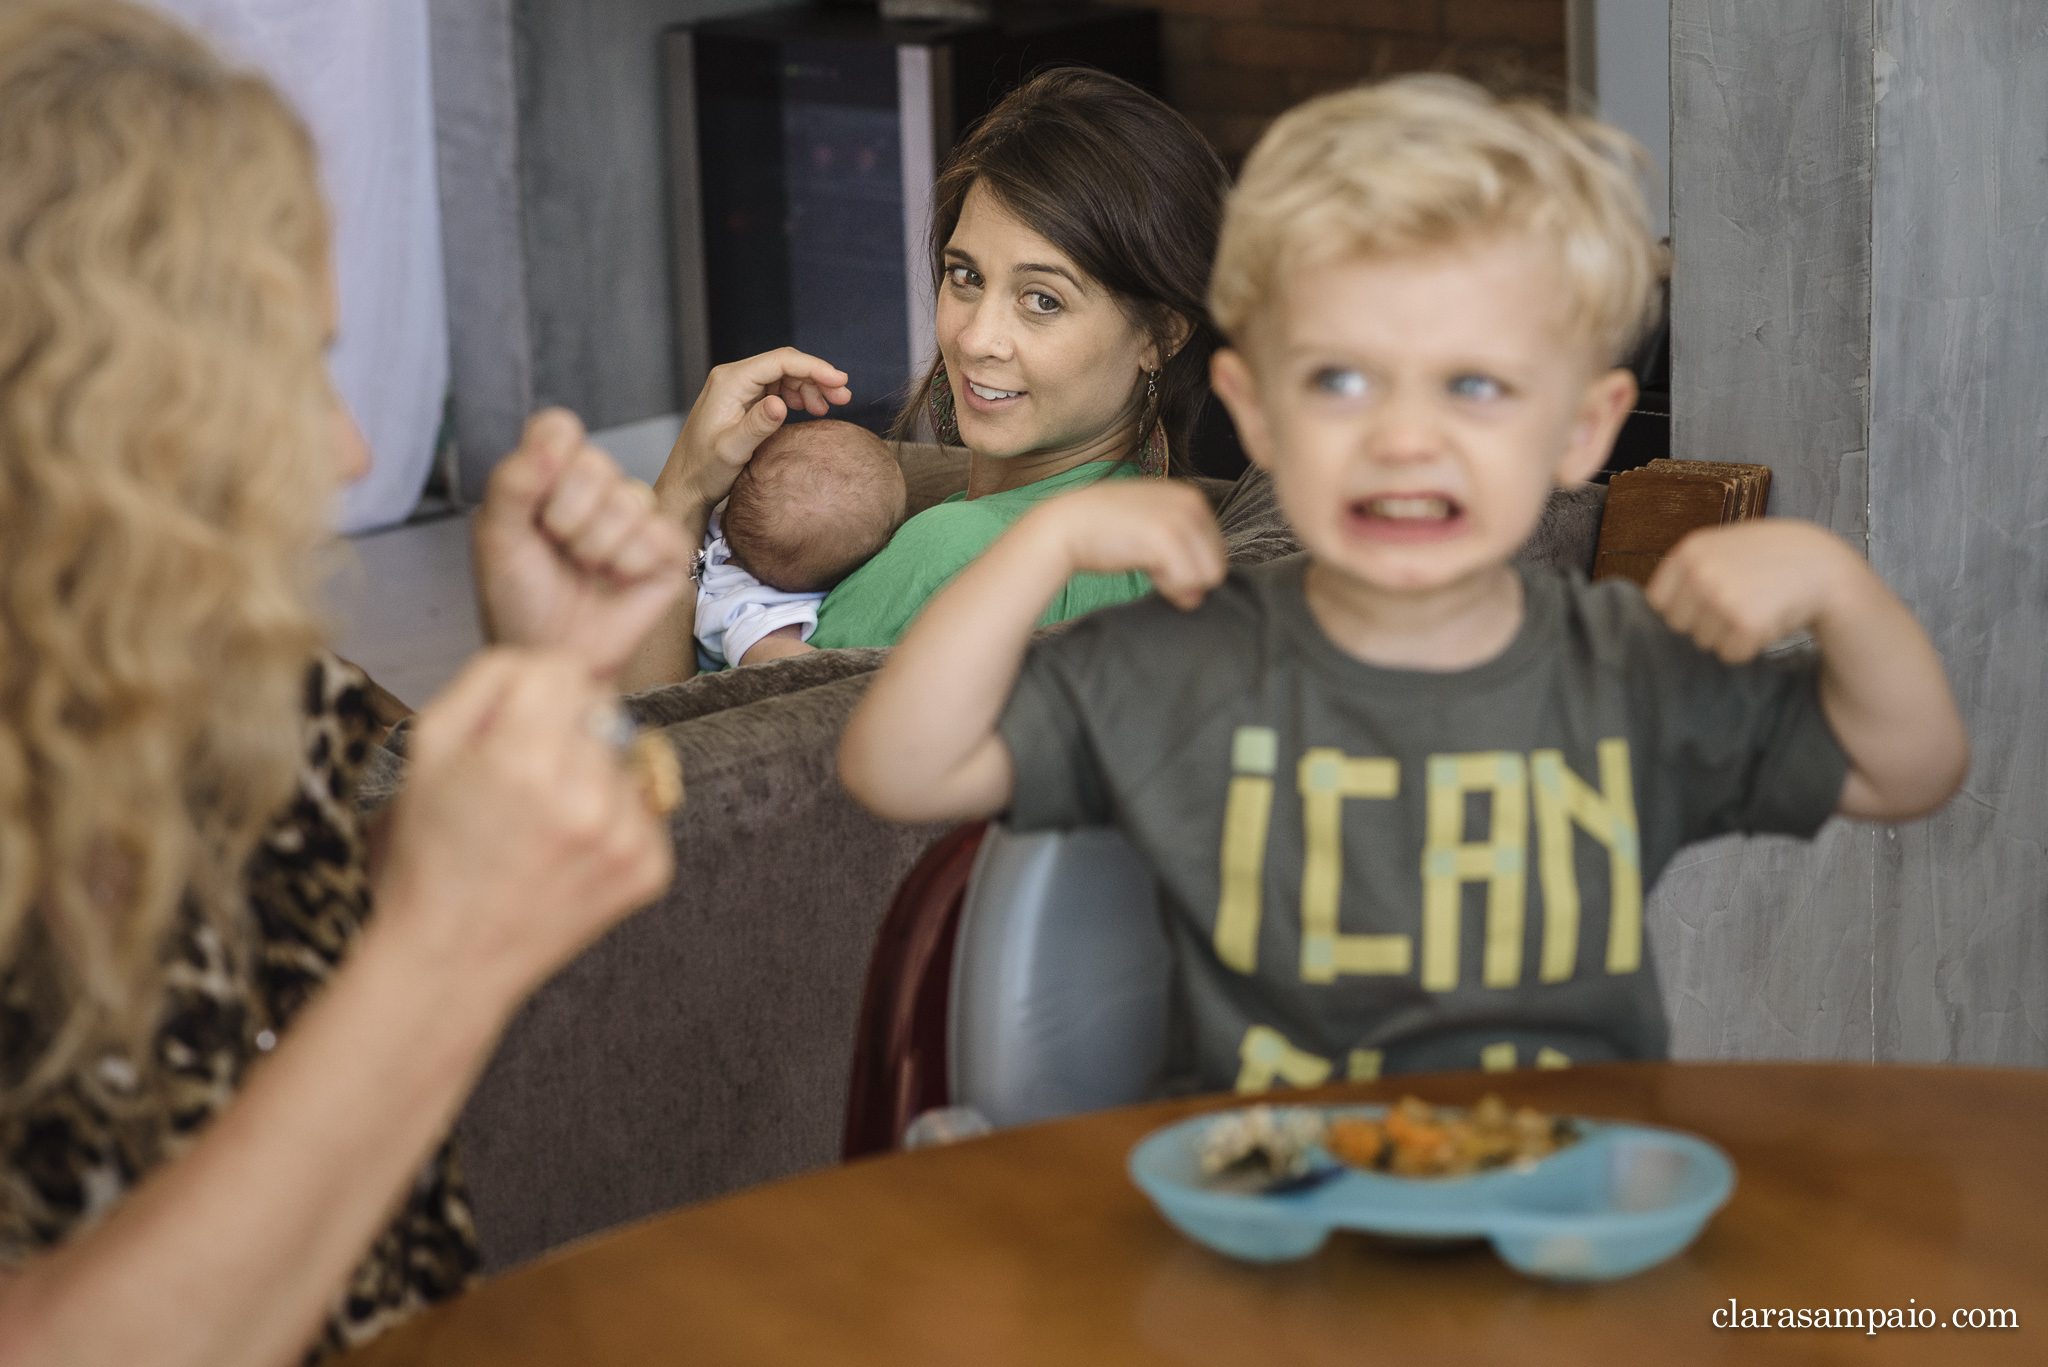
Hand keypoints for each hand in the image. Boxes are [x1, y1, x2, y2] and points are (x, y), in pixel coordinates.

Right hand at [376, 649, 674, 1007]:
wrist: (454, 960)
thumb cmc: (432, 850)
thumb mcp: (427, 748)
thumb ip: (489, 681)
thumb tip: (548, 660)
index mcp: (524, 758)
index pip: (566, 669)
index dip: (536, 692)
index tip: (516, 726)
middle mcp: (586, 794)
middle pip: (602, 709)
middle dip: (567, 732)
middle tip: (525, 785)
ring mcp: (627, 836)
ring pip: (626, 757)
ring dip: (594, 776)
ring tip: (546, 825)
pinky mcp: (652, 868)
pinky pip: (644, 808)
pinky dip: (614, 821)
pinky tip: (570, 854)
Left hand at [473, 409, 689, 679]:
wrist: (549, 653)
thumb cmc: (519, 599)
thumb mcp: (496, 539)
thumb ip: (512, 483)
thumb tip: (547, 444)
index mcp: (550, 476)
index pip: (559, 428)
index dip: (549, 459)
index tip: (534, 504)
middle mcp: (596, 491)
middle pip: (598, 464)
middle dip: (569, 516)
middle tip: (557, 548)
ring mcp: (635, 520)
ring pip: (631, 500)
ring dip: (597, 547)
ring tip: (584, 571)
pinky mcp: (667, 552)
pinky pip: (661, 534)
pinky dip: (630, 565)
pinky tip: (615, 581)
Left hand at [657, 348, 851, 512]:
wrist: (685, 485)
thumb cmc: (704, 471)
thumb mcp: (732, 451)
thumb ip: (757, 426)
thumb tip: (781, 403)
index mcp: (730, 382)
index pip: (780, 361)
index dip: (814, 368)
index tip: (841, 381)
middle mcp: (732, 378)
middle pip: (784, 365)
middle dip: (817, 377)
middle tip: (844, 397)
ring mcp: (737, 389)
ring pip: (783, 376)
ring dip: (809, 387)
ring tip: (830, 408)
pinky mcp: (742, 401)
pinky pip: (775, 388)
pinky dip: (797, 396)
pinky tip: (810, 410)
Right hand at [1023, 479, 1228, 608]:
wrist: (1064, 525)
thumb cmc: (1101, 532)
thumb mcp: (1149, 536)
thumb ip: (1179, 560)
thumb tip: (1197, 599)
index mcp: (1192, 497)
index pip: (1217, 551)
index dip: (1187, 566)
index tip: (1154, 557)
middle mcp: (1193, 502)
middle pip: (1217, 566)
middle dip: (1186, 576)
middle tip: (1148, 562)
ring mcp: (1182, 519)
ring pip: (1208, 576)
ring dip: (1176, 582)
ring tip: (1144, 562)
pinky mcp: (1168, 537)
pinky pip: (1189, 582)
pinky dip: (1166, 585)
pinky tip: (1141, 566)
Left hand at [1645, 518, 1860, 662]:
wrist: (1823, 565)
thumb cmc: (1769, 558)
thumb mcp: (1723, 546)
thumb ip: (1689, 569)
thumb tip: (1654, 608)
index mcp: (1689, 551)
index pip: (1659, 603)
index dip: (1684, 607)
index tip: (1708, 601)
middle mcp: (1700, 572)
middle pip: (1680, 626)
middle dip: (1706, 622)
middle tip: (1740, 602)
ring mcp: (1722, 598)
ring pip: (1704, 643)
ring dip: (1729, 634)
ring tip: (1757, 606)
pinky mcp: (1746, 624)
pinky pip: (1731, 655)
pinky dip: (1748, 647)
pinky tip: (1769, 620)